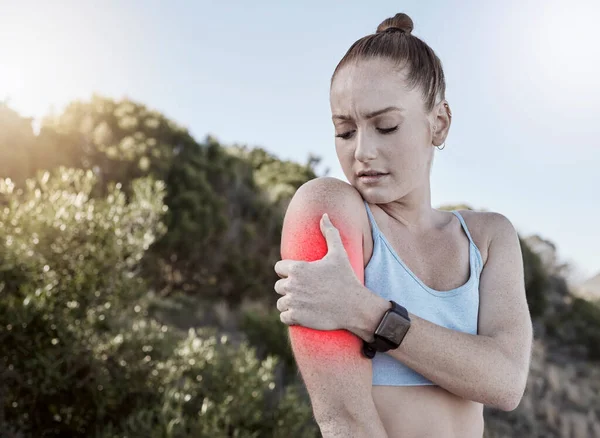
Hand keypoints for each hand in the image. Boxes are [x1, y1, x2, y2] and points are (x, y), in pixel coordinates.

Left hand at [274, 213, 366, 330]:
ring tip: (304, 303)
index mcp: (297, 268)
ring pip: (281, 302)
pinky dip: (291, 317)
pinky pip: (284, 317)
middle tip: (306, 291)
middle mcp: (292, 284)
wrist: (355, 306)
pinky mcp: (296, 318)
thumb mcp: (339, 253)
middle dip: (290, 288)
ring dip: (289, 303)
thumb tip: (324, 215)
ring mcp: (293, 302)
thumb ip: (330, 233)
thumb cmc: (346, 278)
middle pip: (279, 286)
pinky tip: (303, 314)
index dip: (289, 272)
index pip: (279, 268)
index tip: (302, 276)